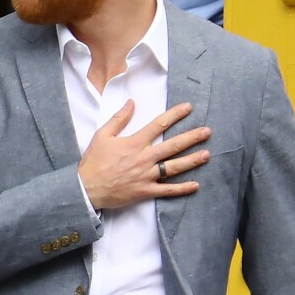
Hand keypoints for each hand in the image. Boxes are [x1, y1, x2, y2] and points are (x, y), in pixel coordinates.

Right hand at [78, 100, 210, 209]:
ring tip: (207, 154)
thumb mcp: (102, 135)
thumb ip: (119, 118)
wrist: (86, 188)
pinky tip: (196, 184)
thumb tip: (132, 102)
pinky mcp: (145, 191)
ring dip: (192, 160)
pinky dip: (182, 188)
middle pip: (173, 145)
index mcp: (134, 143)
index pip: (159, 125)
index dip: (175, 115)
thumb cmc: (94, 161)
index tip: (188, 108)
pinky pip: (167, 190)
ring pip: (174, 167)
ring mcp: (146, 176)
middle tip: (207, 131)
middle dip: (192, 137)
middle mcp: (144, 158)